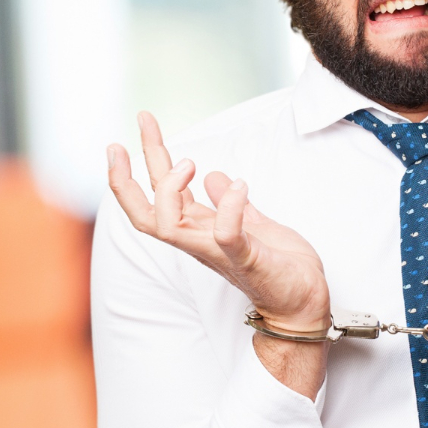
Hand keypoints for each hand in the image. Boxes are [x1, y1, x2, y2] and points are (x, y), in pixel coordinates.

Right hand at [106, 112, 330, 334]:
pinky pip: (227, 237)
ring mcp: (219, 252)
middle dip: (127, 177)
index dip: (146, 161)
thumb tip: (215, 177)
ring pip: (167, 227)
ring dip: (170, 190)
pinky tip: (239, 184)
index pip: (159, 194)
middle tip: (121, 142)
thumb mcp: (254, 224)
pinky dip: (229, 210)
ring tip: (189, 162)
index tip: (143, 126)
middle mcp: (200, 241)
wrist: (306, 302)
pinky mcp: (246, 261)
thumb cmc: (281, 268)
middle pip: (147, 211)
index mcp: (201, 229)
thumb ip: (231, 205)